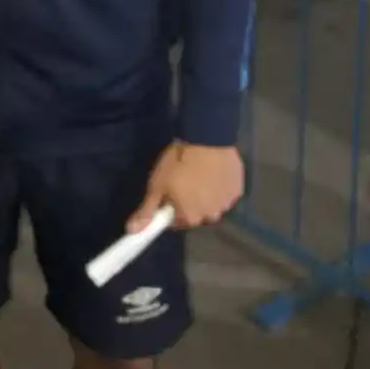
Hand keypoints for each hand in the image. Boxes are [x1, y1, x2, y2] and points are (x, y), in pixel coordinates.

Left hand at [127, 142, 243, 232]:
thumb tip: (132, 230)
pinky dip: (220, 185)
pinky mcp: (238, 189)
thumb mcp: (157, 184)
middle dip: (190, 202)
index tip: (169, 192)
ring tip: (199, 173)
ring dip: (207, 194)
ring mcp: (227, 203)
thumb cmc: (178, 162)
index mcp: (190, 217)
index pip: (176, 221)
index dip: (170, 207)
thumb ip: (147, 209)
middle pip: (196, 213)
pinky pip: (226, 192)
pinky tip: (214, 170)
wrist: (206, 138)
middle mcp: (210, 216)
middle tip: (184, 180)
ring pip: (213, 204)